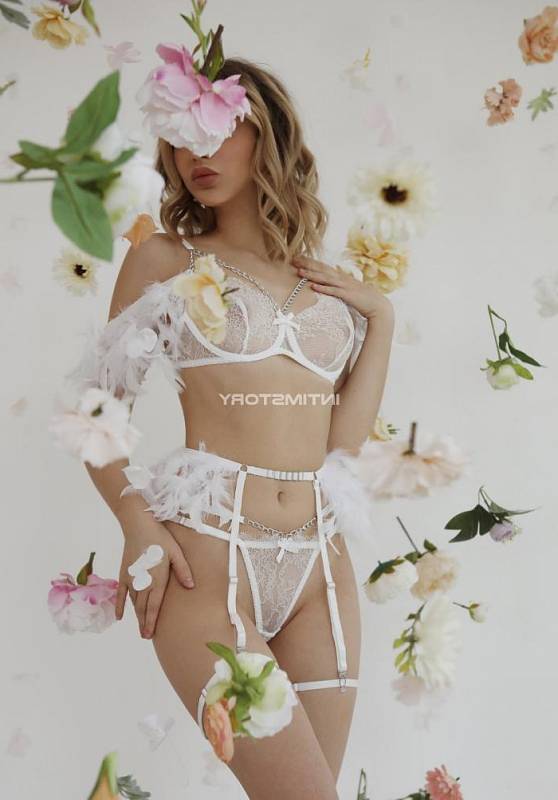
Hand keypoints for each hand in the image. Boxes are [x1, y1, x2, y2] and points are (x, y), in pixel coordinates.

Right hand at [115, 517, 194, 638]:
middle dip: (144, 623)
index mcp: (157, 579)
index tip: (150, 634)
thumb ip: (183, 571)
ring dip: (136, 616)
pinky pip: (121, 593)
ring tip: (140, 628)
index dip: (152, 621)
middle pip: (143, 608)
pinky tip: (119, 616)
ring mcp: (131, 579)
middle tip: (146, 636)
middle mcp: (143, 582)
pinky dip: (120, 605)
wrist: (138, 526)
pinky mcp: (124, 573)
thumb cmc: (160, 538)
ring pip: (134, 603)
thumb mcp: (176, 553)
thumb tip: (191, 587)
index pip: (154, 606)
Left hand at [292, 255, 393, 320]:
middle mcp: (342, 278)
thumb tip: (330, 285)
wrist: (379, 306)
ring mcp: (345, 286)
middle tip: (293, 260)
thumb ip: (340, 286)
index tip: (298, 257)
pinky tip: (313, 287)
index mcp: (342, 276)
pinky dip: (323, 288)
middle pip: (322, 269)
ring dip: (312, 275)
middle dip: (307, 264)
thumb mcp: (350, 290)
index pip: (323, 266)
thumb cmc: (364, 299)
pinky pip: (333, 291)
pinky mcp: (347, 295)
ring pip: (325, 278)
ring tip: (299, 272)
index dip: (311, 261)